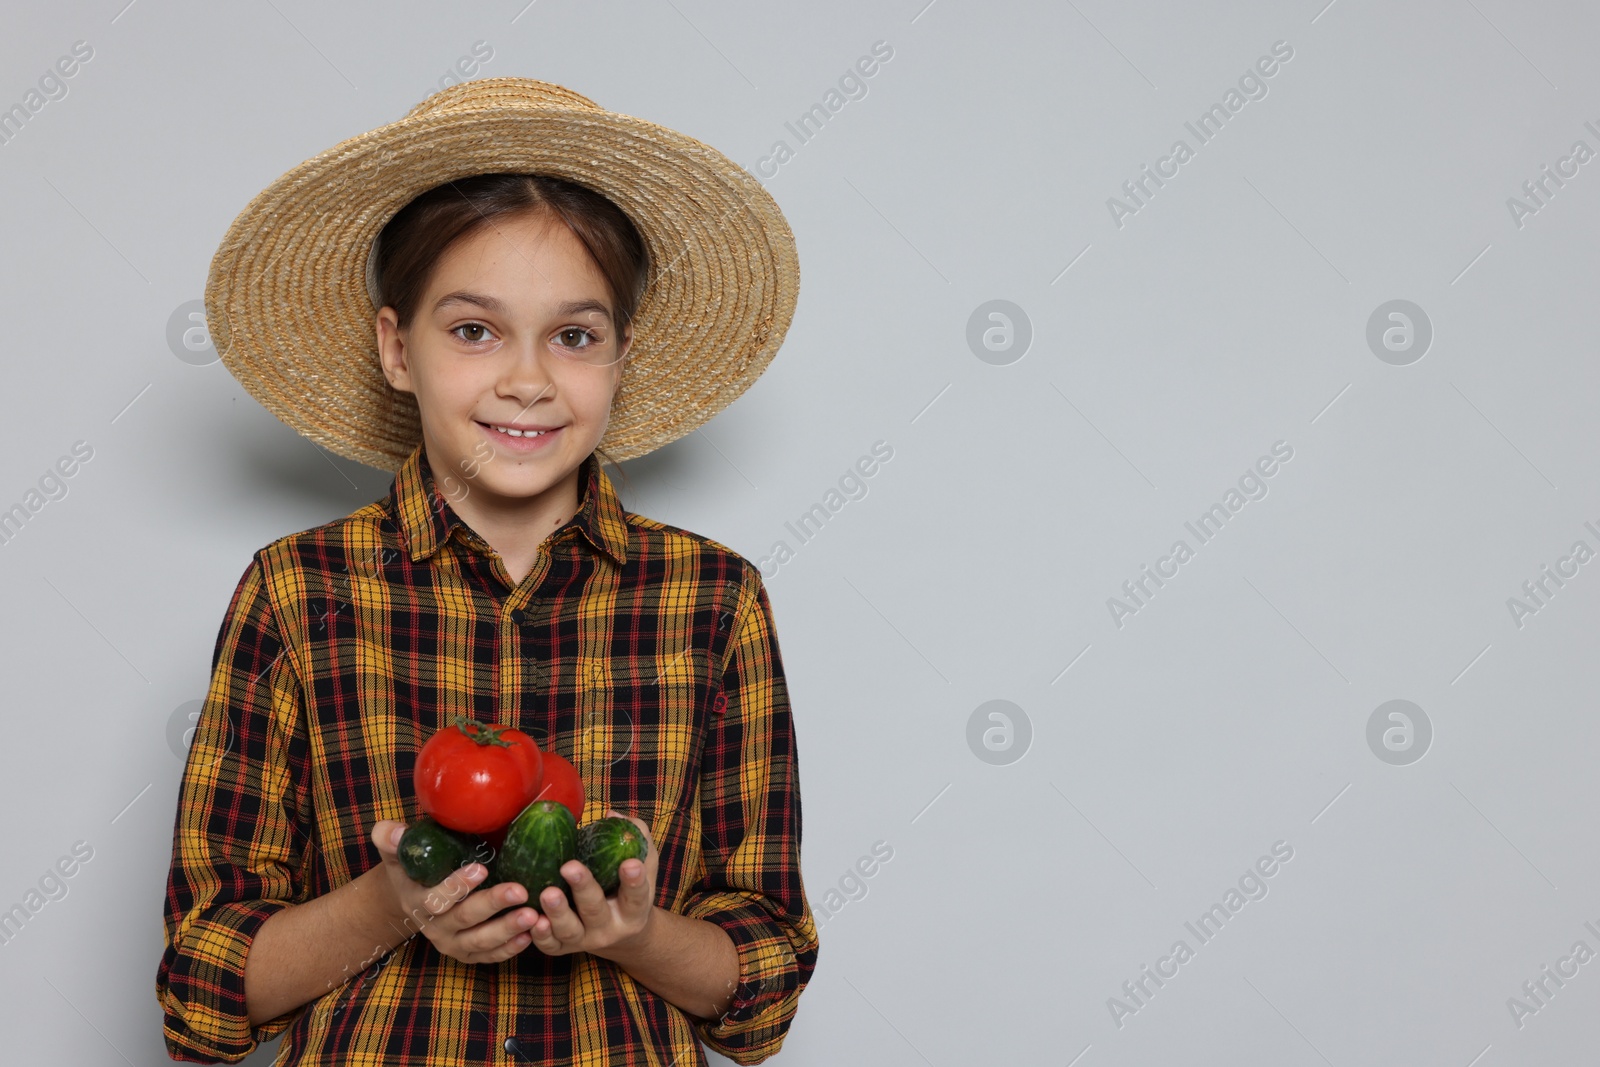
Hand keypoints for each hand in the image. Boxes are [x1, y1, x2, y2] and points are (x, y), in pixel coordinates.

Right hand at [370, 820, 539, 964]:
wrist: (414, 896)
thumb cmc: (412, 866)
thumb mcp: (396, 851)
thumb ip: (389, 837)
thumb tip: (397, 832)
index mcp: (417, 902)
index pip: (436, 900)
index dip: (457, 887)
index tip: (481, 869)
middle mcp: (434, 927)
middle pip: (465, 919)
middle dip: (492, 905)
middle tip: (520, 892)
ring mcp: (452, 943)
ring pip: (480, 941)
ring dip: (507, 930)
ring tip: (532, 916)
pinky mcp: (468, 953)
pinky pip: (488, 956)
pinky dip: (509, 949)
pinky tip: (530, 936)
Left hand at [527, 810, 657, 958]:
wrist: (619, 935)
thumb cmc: (627, 890)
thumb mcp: (642, 865)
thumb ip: (635, 838)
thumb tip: (612, 815)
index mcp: (633, 910)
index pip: (637, 895)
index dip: (634, 881)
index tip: (629, 863)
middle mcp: (610, 928)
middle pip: (596, 911)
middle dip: (583, 888)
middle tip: (569, 867)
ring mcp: (585, 939)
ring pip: (569, 930)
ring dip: (557, 912)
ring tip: (547, 893)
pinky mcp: (563, 948)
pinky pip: (550, 946)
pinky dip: (540, 935)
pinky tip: (532, 919)